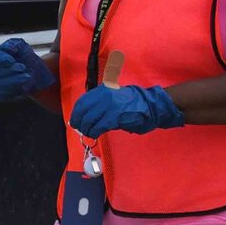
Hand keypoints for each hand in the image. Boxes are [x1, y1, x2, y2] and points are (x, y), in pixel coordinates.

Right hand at [0, 38, 55, 98]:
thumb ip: (14, 44)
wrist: (34, 71)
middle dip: (8, 70)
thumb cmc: (24, 56)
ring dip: (13, 79)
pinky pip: (2, 92)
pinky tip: (23, 83)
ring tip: (26, 75)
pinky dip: (14, 87)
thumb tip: (7, 48)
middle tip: (22, 67)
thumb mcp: (21, 46)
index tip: (11, 60)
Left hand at [69, 85, 183, 138]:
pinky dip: (94, 132)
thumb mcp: (114, 96)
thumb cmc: (132, 102)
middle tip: (80, 129)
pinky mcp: (115, 117)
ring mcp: (109, 106)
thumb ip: (100, 103)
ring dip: (86, 129)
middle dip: (79, 122)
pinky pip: (98, 127)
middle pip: (83, 111)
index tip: (74, 120)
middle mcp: (103, 96)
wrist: (150, 106)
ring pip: (88, 120)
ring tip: (89, 133)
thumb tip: (85, 115)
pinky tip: (95, 134)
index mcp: (102, 90)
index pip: (82, 101)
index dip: (76, 113)